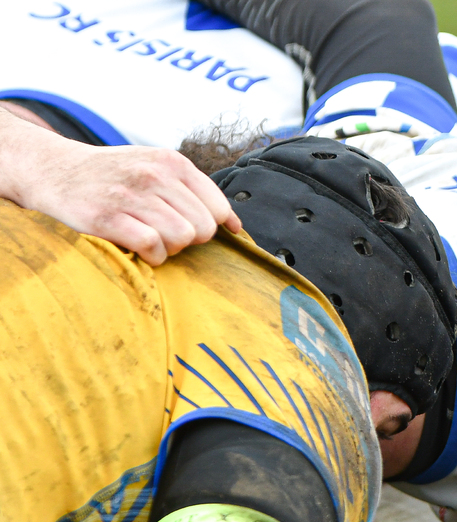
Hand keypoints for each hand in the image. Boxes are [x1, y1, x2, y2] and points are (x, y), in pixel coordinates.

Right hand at [0, 108, 238, 264]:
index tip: (189, 227)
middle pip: (203, 229)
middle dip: (188, 239)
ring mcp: (129, 195)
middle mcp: (153, 175)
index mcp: (171, 162)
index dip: (208, 226)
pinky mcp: (106, 217)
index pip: (218, 208)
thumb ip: (196, 192)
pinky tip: (137, 247)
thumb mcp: (155, 167)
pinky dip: (150, 256)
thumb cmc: (112, 175)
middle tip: (163, 232)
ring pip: (181, 239)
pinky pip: (153, 248)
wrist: (53, 170)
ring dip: (169, 248)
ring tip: (149, 237)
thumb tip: (236, 226)